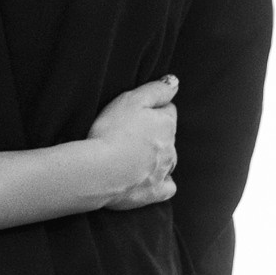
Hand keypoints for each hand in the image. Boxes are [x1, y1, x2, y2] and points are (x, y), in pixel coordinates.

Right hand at [86, 75, 178, 208]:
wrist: (100, 171)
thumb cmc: (112, 131)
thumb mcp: (131, 99)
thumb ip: (156, 89)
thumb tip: (175, 82)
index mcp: (166, 124)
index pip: (168, 110)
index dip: (152, 109)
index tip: (136, 112)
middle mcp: (170, 149)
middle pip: (168, 136)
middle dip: (155, 134)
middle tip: (130, 133)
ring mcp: (164, 172)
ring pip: (168, 160)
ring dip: (157, 157)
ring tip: (134, 155)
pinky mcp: (155, 192)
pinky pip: (167, 187)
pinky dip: (162, 182)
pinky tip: (149, 178)